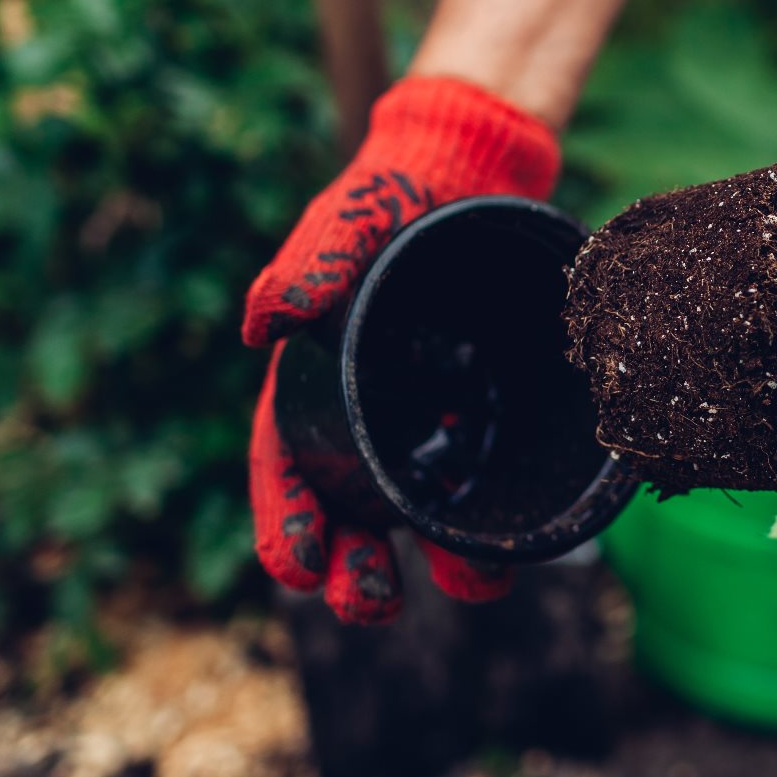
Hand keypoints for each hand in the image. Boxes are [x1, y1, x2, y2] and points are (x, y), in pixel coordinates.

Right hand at [243, 76, 559, 622]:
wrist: (479, 171)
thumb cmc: (395, 193)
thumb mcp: (354, 219)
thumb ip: (314, 261)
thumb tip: (264, 322)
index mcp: (315, 377)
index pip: (287, 461)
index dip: (287, 518)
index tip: (296, 567)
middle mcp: (367, 409)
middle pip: (351, 506)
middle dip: (354, 566)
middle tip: (371, 605)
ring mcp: (428, 413)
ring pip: (422, 508)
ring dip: (436, 560)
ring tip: (466, 592)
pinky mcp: (485, 407)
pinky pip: (485, 473)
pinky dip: (492, 516)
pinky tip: (512, 550)